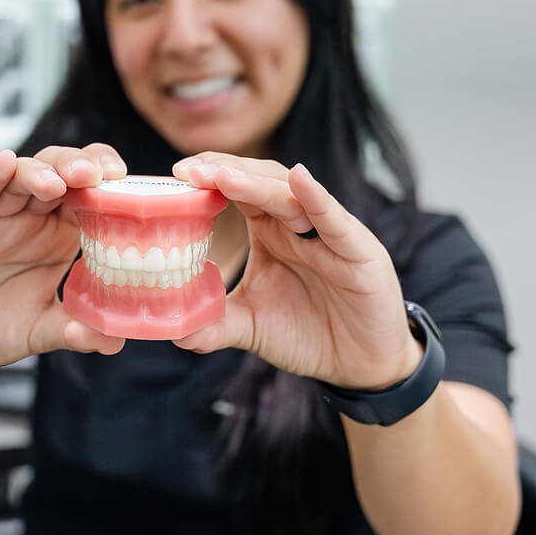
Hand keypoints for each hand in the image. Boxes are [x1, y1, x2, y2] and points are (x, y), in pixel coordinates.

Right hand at [0, 144, 127, 369]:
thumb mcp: (36, 331)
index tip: (130, 188)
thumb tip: (113, 342)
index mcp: (60, 236)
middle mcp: (32, 217)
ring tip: (59, 182)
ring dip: (42, 171)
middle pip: (62, 174)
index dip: (110, 187)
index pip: (92, 198)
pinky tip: (3, 162)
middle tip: (99, 175)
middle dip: (81, 168)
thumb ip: (71, 332)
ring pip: (22, 175)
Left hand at [172, 153, 421, 389]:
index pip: (238, 192)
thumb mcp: (252, 326)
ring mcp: (330, 234)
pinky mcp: (360, 253)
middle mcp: (298, 225)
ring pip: (291, 196)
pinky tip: (299, 180)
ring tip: (222, 175)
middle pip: (260, 183)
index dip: (209, 179)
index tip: (177, 174)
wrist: (361, 366)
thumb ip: (216, 324)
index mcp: (271, 232)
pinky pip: (336, 222)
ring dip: (256, 183)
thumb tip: (174, 330)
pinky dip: (318, 199)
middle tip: (188, 169)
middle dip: (224, 171)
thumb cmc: (309, 332)